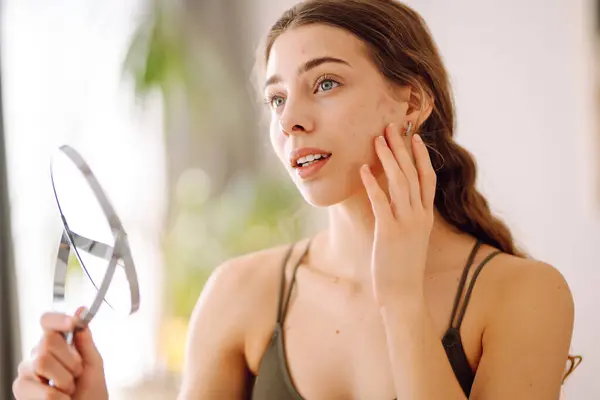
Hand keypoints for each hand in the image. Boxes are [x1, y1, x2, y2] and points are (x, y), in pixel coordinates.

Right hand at [12, 307, 108, 399]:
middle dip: (70, 360)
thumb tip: (80, 311)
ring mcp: (27, 372)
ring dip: (65, 380)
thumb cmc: (90, 391)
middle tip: (76, 374)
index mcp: (57, 344)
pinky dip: (59, 397)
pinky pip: (42, 389)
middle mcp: (38, 354)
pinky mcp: (21, 389)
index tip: (74, 322)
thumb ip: (85, 340)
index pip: (47, 322)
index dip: (58, 319)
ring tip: (69, 389)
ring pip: (42, 362)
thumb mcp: (93, 363)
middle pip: (47, 341)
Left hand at [360, 123, 435, 305]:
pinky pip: (381, 202)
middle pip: (412, 173)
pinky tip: (363, 170)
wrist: (403, 294)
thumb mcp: (411, 238)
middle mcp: (419, 216)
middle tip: (391, 127)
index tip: (414, 136)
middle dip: (401, 148)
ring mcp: (406, 223)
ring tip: (378, 139)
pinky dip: (373, 184)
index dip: (421, 156)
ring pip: (399, 182)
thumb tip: (397, 201)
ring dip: (388, 159)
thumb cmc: (403, 267)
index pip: (427, 178)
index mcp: (426, 216)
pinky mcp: (389, 232)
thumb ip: (408, 217)